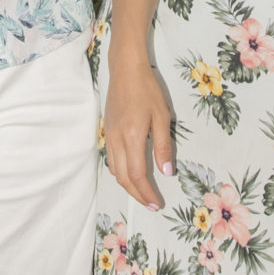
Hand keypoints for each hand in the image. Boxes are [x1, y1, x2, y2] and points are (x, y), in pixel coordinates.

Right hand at [102, 55, 172, 209]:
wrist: (125, 70)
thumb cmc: (147, 89)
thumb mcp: (161, 117)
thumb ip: (163, 146)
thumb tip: (166, 173)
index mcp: (131, 138)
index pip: (136, 175)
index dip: (146, 193)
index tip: (157, 203)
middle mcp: (116, 140)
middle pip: (122, 178)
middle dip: (137, 194)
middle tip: (151, 204)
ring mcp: (108, 136)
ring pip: (114, 170)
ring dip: (127, 185)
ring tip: (143, 193)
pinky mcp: (107, 131)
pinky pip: (111, 159)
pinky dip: (120, 172)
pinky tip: (130, 173)